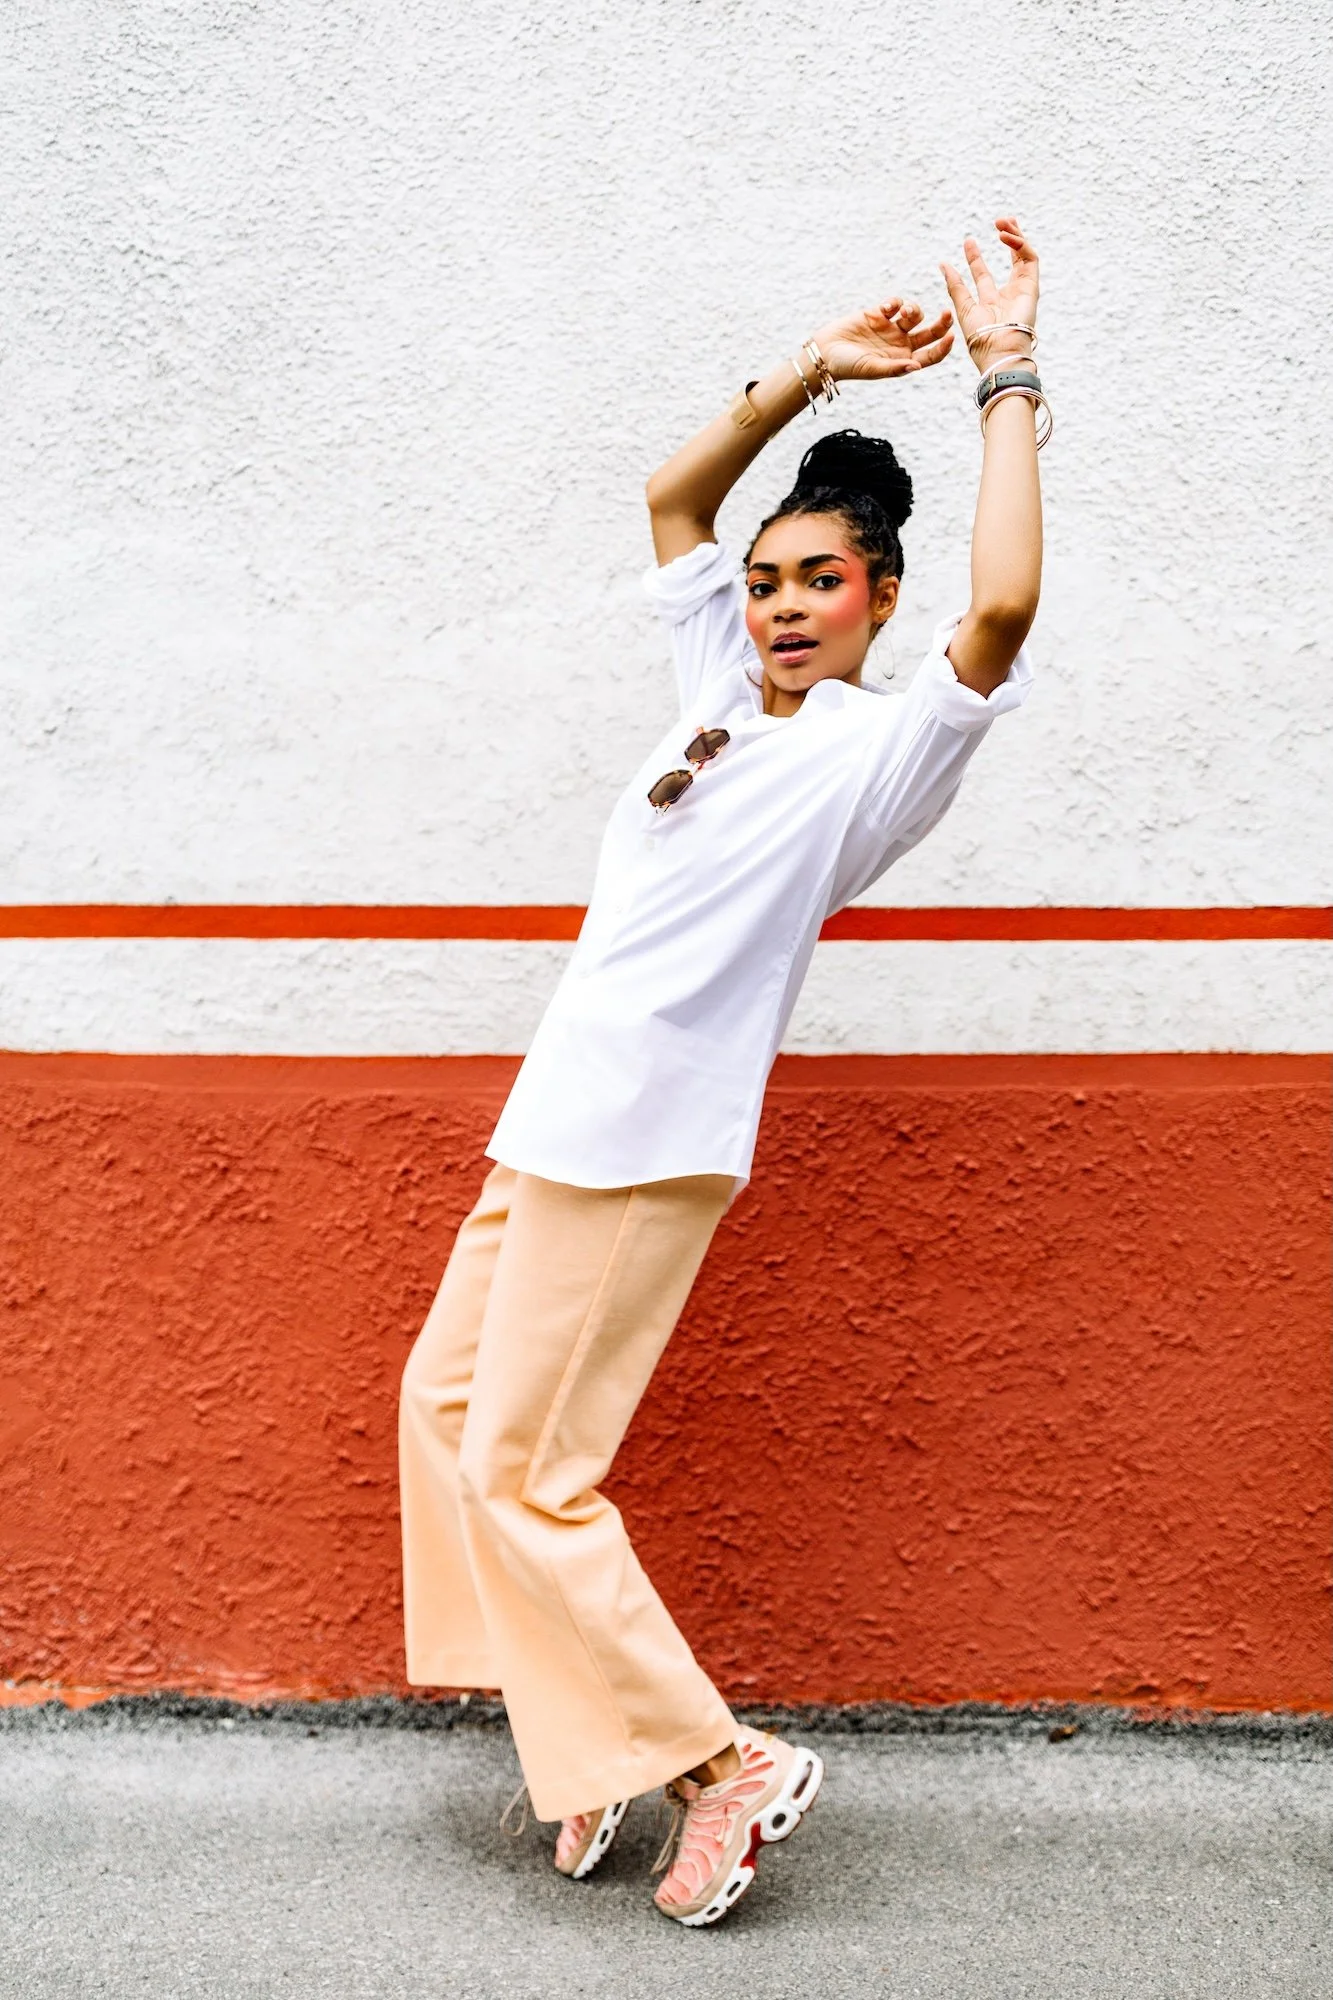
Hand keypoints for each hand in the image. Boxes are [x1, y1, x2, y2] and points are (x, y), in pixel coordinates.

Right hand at [812, 296, 953, 383]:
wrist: (825, 353)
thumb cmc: (848, 366)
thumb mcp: (872, 369)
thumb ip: (894, 367)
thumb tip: (916, 367)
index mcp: (904, 361)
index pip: (931, 355)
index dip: (943, 347)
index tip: (950, 336)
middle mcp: (901, 345)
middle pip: (930, 332)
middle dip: (940, 323)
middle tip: (946, 313)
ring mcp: (891, 328)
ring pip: (914, 314)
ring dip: (913, 310)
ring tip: (902, 311)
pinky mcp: (879, 314)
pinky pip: (895, 303)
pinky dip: (894, 302)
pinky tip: (884, 308)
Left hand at [940, 218, 1039, 372]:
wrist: (999, 351)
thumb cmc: (981, 338)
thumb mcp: (963, 307)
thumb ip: (955, 286)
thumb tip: (942, 264)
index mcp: (990, 303)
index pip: (983, 274)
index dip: (975, 256)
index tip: (968, 241)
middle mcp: (1008, 295)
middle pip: (1011, 260)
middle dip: (1007, 238)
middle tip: (999, 221)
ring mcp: (1022, 290)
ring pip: (1023, 256)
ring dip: (1014, 236)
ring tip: (1002, 223)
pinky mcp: (1033, 286)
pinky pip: (1030, 259)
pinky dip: (1020, 244)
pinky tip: (1006, 236)